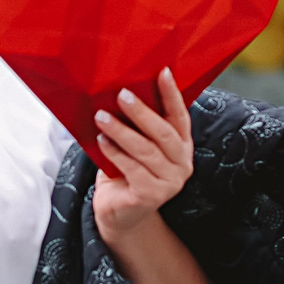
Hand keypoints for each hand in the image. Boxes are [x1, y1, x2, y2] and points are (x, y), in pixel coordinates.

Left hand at [91, 68, 196, 244]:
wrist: (119, 212)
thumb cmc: (125, 171)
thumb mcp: (134, 145)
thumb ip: (137, 125)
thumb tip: (121, 91)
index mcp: (182, 146)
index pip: (180, 116)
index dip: (172, 94)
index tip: (162, 71)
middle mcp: (182, 163)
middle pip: (163, 133)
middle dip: (141, 111)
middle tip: (121, 94)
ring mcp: (170, 182)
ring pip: (146, 150)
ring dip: (121, 131)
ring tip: (101, 116)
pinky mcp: (152, 196)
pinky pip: (132, 168)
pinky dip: (115, 153)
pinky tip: (101, 141)